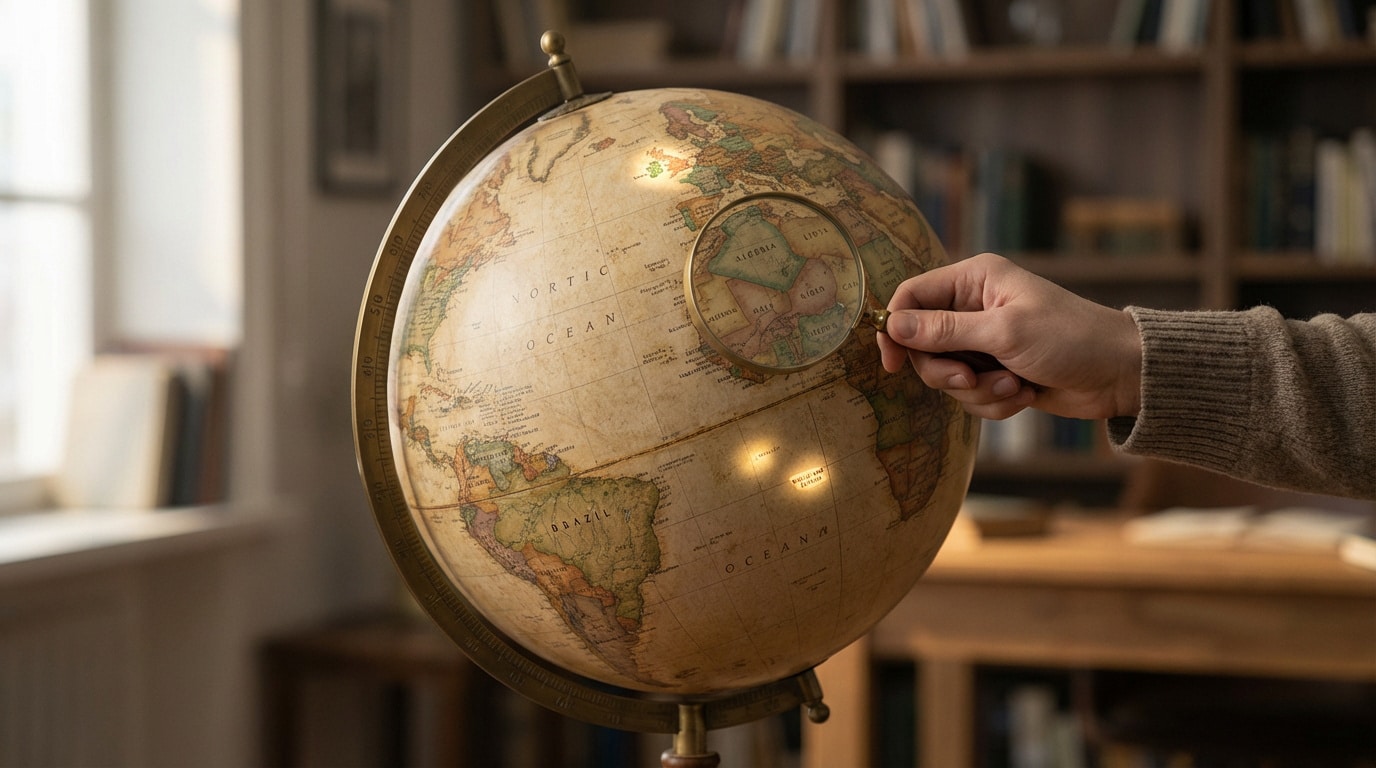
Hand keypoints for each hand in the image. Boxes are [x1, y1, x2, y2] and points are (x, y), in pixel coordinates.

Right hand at [876, 253, 1142, 420]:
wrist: (1120, 374)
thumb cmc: (1070, 339)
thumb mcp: (1005, 332)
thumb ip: (945, 330)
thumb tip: (892, 324)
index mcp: (974, 281)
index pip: (912, 297)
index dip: (896, 329)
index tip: (892, 363)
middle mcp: (974, 308)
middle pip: (923, 345)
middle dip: (946, 370)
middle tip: (970, 377)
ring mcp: (984, 343)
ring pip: (946, 376)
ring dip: (977, 390)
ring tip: (1013, 386)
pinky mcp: (996, 373)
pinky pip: (970, 396)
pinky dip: (994, 402)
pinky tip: (1023, 393)